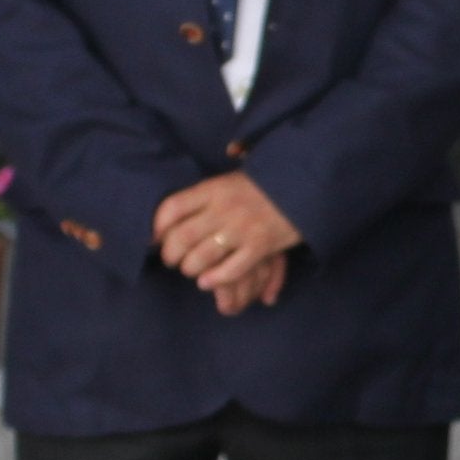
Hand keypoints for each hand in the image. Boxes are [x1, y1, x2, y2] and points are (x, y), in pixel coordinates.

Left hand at [153, 173, 303, 304]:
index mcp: (214, 188)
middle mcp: (224, 208)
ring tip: (191, 270)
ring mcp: (242, 229)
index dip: (157, 227)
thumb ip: (205, 192)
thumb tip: (173, 213)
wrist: (305, 184)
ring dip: (190, 268)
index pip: (173, 208)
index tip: (154, 238)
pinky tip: (207, 282)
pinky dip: (214, 279)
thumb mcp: (231, 178)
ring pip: (202, 257)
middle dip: (170, 254)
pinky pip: (230, 270)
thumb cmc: (264, 184)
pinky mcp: (260, 246)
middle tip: (172, 259)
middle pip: (181, 237)